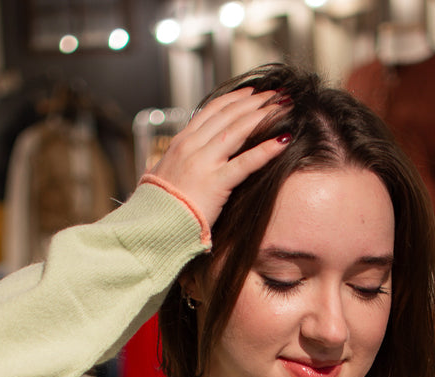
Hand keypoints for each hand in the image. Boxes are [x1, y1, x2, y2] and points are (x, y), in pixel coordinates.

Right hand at [150, 88, 290, 228]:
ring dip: (263, 116)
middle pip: (228, 115)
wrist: (151, 225)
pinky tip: (283, 140)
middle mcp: (192, 147)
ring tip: (283, 108)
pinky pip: (246, 162)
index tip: (251, 92)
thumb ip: (175, 163)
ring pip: (238, 130)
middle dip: (254, 102)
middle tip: (275, 95)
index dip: (234, 99)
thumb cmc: (158, 206)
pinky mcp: (216, 183)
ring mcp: (204, 163)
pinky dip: (266, 149)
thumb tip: (169, 162)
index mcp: (181, 143)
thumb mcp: (162, 175)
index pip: (211, 111)